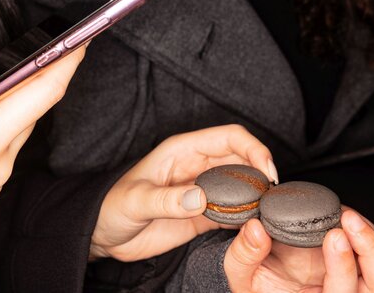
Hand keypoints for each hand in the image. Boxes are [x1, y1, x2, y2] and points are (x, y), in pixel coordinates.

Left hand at [90, 124, 277, 261]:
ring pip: (242, 186)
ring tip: (266, 214)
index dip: (254, 148)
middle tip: (271, 198)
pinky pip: (233, 212)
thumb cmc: (111, 207)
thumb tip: (201, 198)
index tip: (267, 171)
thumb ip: (167, 200)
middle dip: (262, 174)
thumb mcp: (136, 201)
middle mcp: (198, 167)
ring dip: (257, 197)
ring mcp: (203, 191)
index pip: (229, 137)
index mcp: (183, 151)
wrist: (102, 235)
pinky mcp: (203, 215)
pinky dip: (246, 218)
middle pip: (243, 160)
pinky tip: (252, 227)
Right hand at [225, 208, 373, 292]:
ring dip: (372, 242)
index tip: (333, 235)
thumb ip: (244, 254)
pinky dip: (367, 235)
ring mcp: (352, 287)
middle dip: (372, 251)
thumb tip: (256, 229)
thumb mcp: (239, 273)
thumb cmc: (254, 283)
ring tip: (348, 216)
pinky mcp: (358, 270)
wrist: (259, 278)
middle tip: (350, 221)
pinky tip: (347, 219)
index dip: (343, 266)